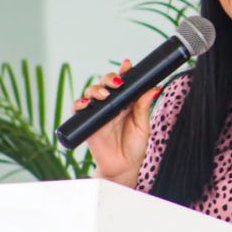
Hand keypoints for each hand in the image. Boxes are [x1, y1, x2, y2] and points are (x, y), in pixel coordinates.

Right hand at [71, 58, 160, 187]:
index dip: (125, 71)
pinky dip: (79, 104)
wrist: (123, 167)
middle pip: (105, 83)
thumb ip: (144, 107)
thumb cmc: (135, 146)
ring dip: (95, 89)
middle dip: (109, 78)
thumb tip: (153, 88)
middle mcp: (111, 104)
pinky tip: (85, 104)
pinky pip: (78, 109)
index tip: (128, 64)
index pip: (124, 82)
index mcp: (127, 102)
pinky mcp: (87, 123)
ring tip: (104, 95)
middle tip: (116, 83)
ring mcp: (98, 112)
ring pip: (91, 92)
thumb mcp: (142, 126)